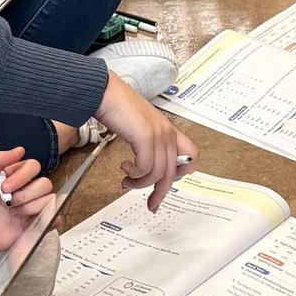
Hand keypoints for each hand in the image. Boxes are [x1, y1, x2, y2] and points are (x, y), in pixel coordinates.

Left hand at [0, 147, 53, 255]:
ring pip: (49, 199)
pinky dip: (48, 219)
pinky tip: (29, 221)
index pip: (33, 166)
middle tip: (7, 202)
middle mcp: (25, 190)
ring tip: (13, 214)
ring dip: (30, 206)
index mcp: (14, 176)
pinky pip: (54, 219)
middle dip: (26, 193)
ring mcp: (31, 208)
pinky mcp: (34, 225)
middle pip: (45, 183)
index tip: (5, 186)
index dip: (23, 175)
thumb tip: (20, 149)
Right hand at [93, 74, 199, 209]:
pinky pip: (146, 167)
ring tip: (127, 181)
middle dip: (161, 191)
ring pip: (158, 173)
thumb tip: (147, 166)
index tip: (164, 183)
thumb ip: (148, 143)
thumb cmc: (118, 108)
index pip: (191, 155)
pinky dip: (135, 174)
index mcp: (168, 130)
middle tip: (152, 203)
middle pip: (173, 171)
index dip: (181, 172)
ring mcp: (158, 134)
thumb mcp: (140, 127)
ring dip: (140, 183)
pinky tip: (125, 168)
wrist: (105, 92)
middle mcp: (167, 132)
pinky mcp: (145, 137)